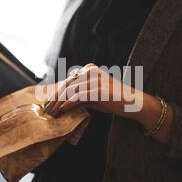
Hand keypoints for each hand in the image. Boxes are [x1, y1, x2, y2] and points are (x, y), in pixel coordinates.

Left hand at [43, 64, 174, 144]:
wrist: (134, 103)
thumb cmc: (114, 100)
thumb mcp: (94, 97)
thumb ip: (79, 95)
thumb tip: (62, 102)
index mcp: (90, 69)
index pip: (68, 80)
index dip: (56, 92)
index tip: (48, 103)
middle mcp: (91, 71)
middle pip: (67, 84)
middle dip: (55, 98)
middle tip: (47, 109)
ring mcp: (96, 79)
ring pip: (70, 90)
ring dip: (59, 102)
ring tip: (52, 112)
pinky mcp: (99, 89)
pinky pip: (79, 96)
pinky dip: (69, 103)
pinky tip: (63, 109)